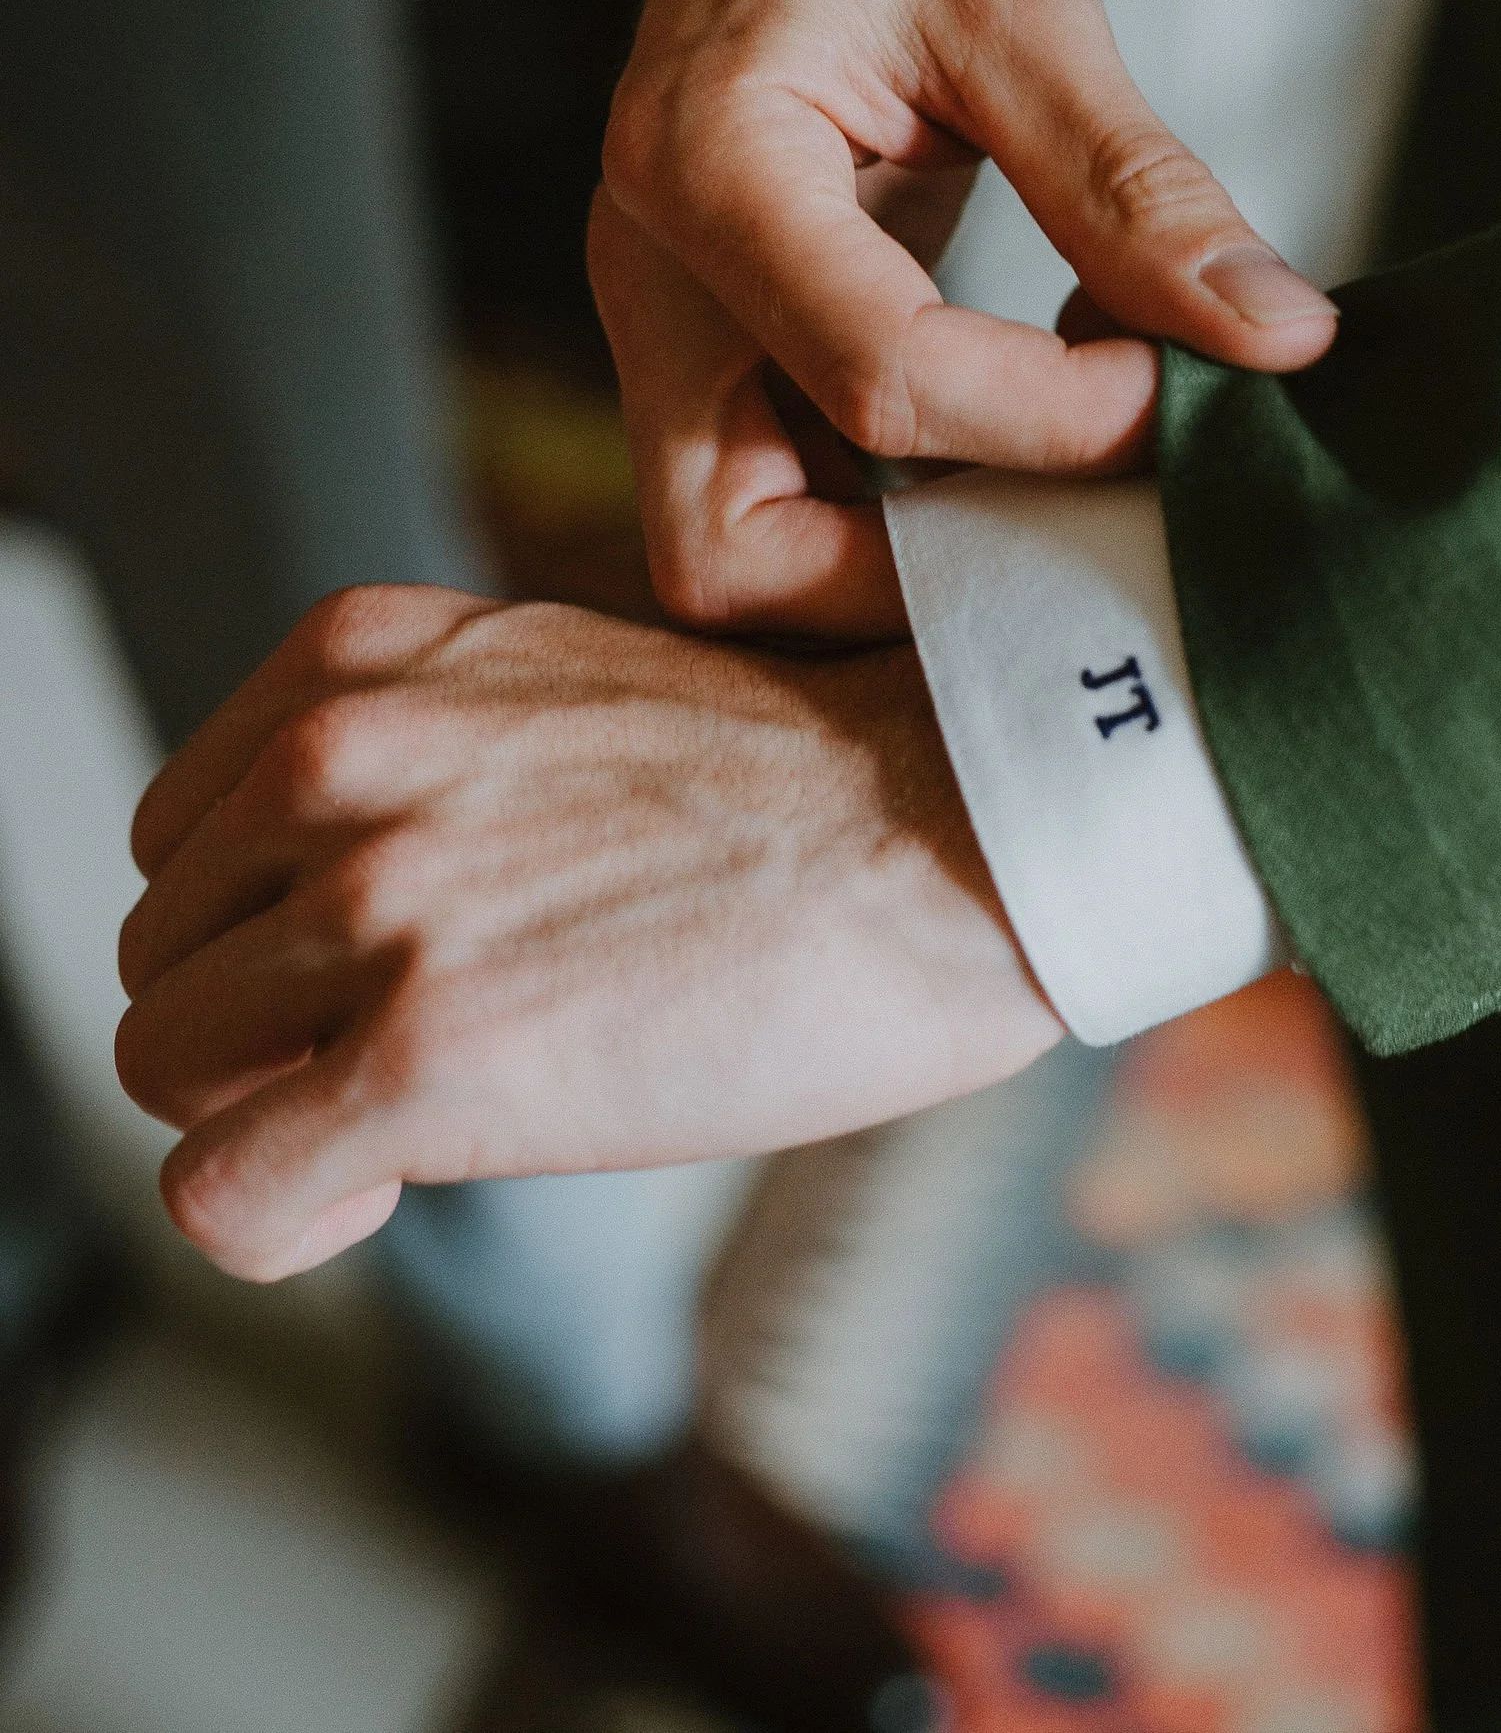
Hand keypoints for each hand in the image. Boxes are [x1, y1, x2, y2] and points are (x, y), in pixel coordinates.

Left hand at [115, 585, 1057, 1282]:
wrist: (963, 831)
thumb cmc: (805, 783)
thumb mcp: (562, 688)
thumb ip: (417, 754)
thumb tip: (316, 898)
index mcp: (364, 656)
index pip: (183, 833)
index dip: (267, 927)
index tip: (384, 964)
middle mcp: (340, 759)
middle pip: (165, 953)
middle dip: (268, 1025)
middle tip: (421, 1043)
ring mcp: (376, 903)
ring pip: (166, 1065)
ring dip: (282, 1113)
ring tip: (434, 1103)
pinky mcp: (422, 1055)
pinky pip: (221, 1194)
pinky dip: (289, 1216)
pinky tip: (399, 1182)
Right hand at [598, 0, 1337, 635]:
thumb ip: (1138, 184)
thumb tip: (1275, 335)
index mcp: (704, 160)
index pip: (880, 380)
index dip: (1057, 418)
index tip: (1178, 376)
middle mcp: (651, 257)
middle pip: (730, 545)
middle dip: (916, 577)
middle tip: (1085, 514)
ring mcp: (673, 299)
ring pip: (737, 537)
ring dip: (900, 558)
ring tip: (1065, 483)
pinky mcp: (722, 311)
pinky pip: (780, 470)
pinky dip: (897, 497)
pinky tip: (1026, 419)